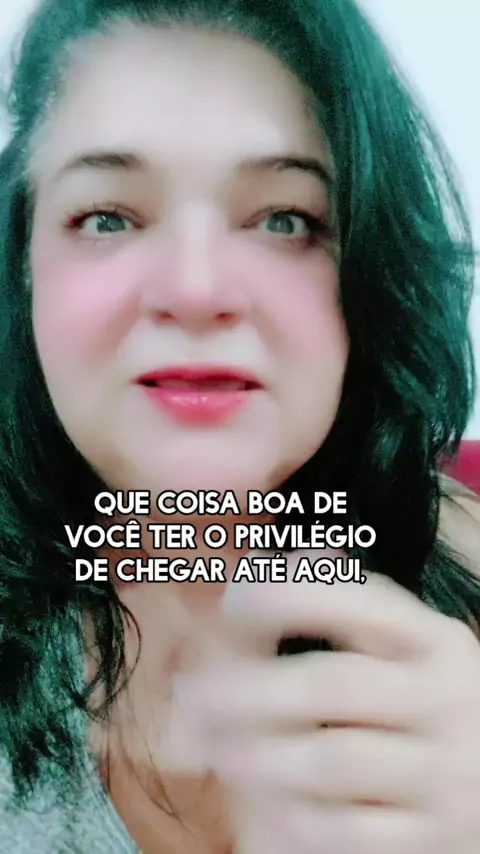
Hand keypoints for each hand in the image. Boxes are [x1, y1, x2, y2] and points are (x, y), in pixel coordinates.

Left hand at [174, 557, 479, 852]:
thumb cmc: (418, 708)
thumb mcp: (397, 653)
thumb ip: (336, 608)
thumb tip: (263, 562)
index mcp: (435, 642)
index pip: (366, 602)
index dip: (294, 595)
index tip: (234, 600)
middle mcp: (447, 698)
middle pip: (336, 684)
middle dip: (252, 688)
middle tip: (195, 694)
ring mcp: (446, 771)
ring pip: (334, 759)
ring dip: (259, 753)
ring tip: (217, 747)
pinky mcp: (434, 835)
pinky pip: (348, 829)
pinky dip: (293, 816)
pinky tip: (262, 801)